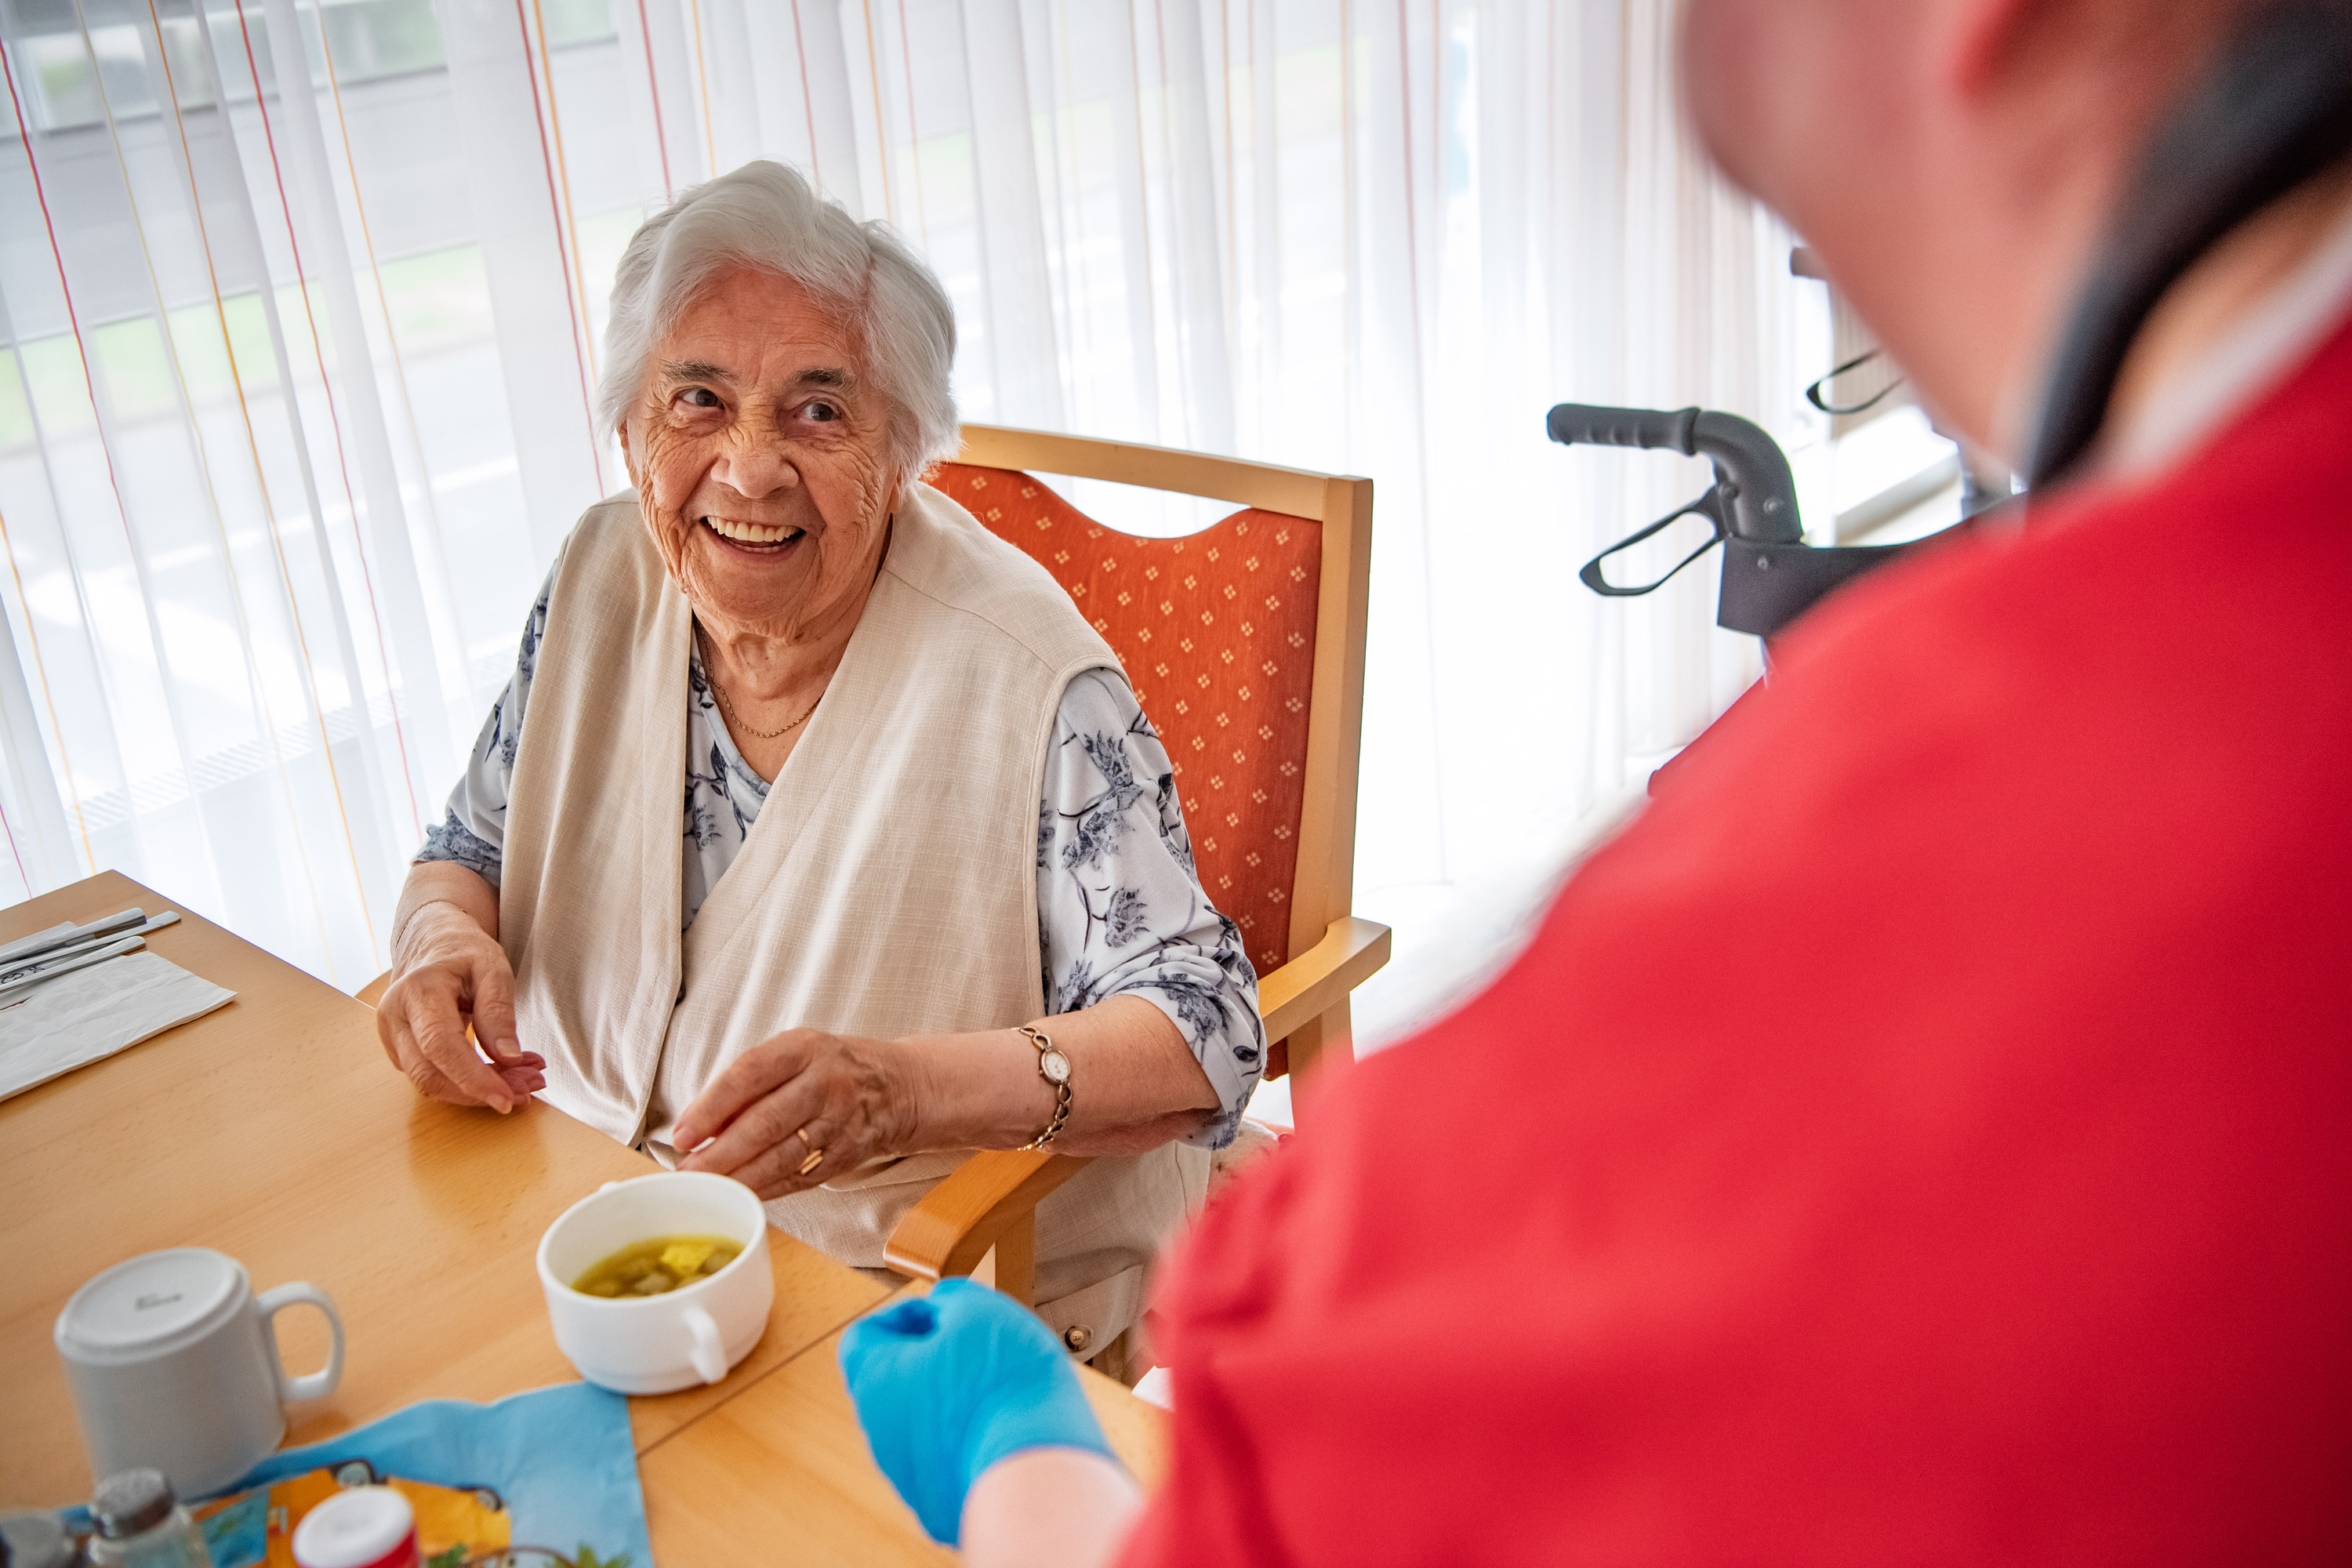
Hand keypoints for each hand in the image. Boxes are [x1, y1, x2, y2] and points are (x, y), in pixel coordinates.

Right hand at [375, 903, 543, 1112]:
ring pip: (429, 1082)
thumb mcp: (493, 968)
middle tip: (528, 1088)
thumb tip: (509, 1059)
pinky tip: (499, 1074)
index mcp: (418, 989)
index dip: (473, 1079)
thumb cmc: (463, 950)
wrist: (432, 940)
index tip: (507, 1099)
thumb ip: (499, 1012)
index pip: (440, 1046)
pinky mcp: (398, 1049)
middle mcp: (394, 1015)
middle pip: (430, 1074)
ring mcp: (391, 1035)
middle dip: (480, 1091)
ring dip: (477, 1092)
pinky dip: (466, 1083)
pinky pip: (430, 1076)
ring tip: (522, 1081)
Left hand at [673, 1028, 917, 1195]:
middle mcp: (824, 1083)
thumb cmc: (831, 1068)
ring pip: (781, 1157)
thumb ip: (750, 1083)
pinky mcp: (846, 1154)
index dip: (711, 1107)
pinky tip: (741, 1195)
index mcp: (803, 1049)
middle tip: (687, 1171)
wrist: (898, 1086)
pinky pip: (799, 1177)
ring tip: (707, 1187)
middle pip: (765, 1122)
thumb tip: (699, 1126)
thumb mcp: (794, 1053)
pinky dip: (767, 1189)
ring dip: (739, 1177)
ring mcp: (839, 1121)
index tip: (682, 1133)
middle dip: (719, 1153)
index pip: (748, 1074)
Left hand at [840, 1278, 1118, 1545]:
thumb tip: (941, 1309)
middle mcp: (880, 1434)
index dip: (905, 1316)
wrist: (1035, 1474)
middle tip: (981, 1352)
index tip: (944, 1314)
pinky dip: (970, 1447)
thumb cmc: (1003, 1386)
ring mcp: (907, 1478)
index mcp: (875, 1380)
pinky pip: (950, 1465)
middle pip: (897, 1383)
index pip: (865, 1337)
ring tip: (1001, 1396)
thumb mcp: (979, 1310)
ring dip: (953, 1406)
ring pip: (924, 1427)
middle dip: (934, 1362)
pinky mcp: (939, 1508)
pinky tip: (1005, 1435)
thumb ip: (950, 1300)